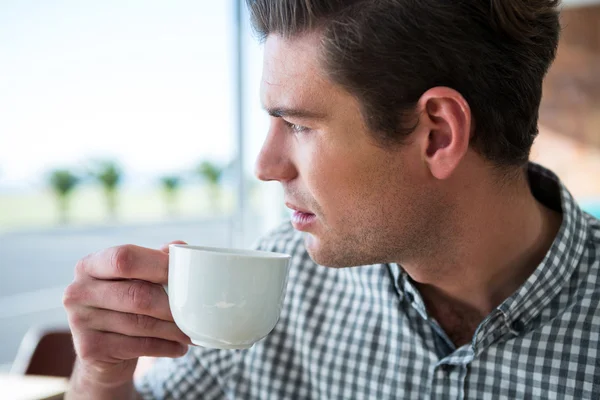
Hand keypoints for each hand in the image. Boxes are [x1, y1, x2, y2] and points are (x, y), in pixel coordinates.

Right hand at [63, 241, 190, 388]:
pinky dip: (166, 347)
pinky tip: (179, 347)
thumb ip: (155, 261)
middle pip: (137, 294)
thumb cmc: (125, 304)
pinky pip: (139, 346)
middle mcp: (78, 291)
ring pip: (141, 324)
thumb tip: (181, 248)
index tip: (186, 274)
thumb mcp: (136, 279)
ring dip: (174, 330)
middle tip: (197, 311)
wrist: (102, 351)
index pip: (124, 258)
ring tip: (193, 332)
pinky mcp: (90, 349)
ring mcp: (80, 321)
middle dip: (172, 305)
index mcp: (90, 265)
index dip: (159, 265)